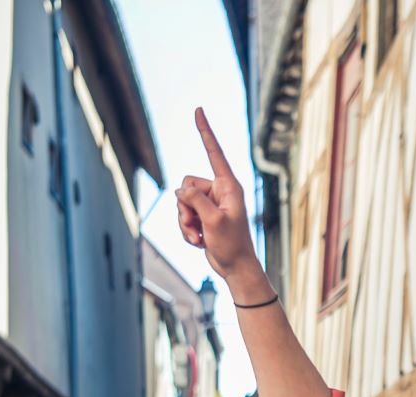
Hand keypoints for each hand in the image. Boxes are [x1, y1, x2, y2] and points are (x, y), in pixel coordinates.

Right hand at [176, 108, 269, 296]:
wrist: (235, 268)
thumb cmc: (232, 245)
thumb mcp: (213, 221)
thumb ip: (195, 201)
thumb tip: (180, 192)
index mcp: (228, 186)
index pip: (214, 153)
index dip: (205, 132)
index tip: (198, 110)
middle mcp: (219, 191)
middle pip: (186, 185)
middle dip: (185, 208)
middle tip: (197, 226)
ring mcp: (211, 203)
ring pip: (182, 202)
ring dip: (185, 222)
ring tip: (199, 237)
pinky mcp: (204, 215)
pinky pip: (183, 215)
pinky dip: (187, 230)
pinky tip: (199, 242)